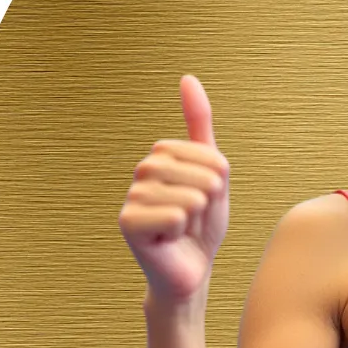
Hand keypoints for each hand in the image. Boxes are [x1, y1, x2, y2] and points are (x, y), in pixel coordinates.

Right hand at [119, 75, 230, 304]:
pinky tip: (170, 240)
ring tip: (184, 229)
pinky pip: (174, 216)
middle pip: (203, 176)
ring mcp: (132, 196)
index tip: (206, 200)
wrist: (190, 269)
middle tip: (196, 219)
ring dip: (198, 219)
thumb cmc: (202, 225)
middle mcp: (142, 170)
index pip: (210, 155)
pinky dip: (182, 232)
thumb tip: (187, 77)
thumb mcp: (213, 173)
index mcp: (163, 155)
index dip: (219, 183)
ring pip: (191, 198)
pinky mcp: (128, 223)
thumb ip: (200, 126)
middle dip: (211, 202)